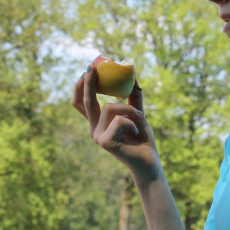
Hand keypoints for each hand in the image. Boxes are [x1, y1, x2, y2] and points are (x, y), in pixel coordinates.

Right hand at [72, 64, 158, 179]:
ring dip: (128, 109)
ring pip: (109, 107)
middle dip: (87, 83)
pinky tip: (136, 133)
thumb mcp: (137, 113)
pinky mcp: (105, 142)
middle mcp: (94, 129)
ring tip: (139, 120)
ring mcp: (97, 136)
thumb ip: (132, 96)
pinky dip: (132, 122)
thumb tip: (132, 72)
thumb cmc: (142, 138)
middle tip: (91, 68)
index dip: (81, 87)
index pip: (81, 103)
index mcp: (98, 122)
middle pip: (86, 102)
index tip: (88, 70)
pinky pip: (119, 120)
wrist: (149, 161)